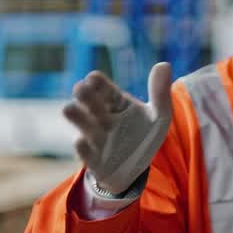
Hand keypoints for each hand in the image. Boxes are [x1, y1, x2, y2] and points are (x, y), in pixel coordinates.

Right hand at [63, 63, 173, 194]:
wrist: (136, 168)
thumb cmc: (144, 136)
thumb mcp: (159, 116)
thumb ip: (160, 93)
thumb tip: (164, 64)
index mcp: (115, 103)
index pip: (105, 89)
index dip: (99, 84)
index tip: (93, 78)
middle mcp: (102, 118)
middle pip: (93, 105)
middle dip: (86, 97)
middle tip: (80, 88)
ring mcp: (96, 139)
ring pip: (86, 127)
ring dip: (78, 119)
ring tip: (68, 108)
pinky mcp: (95, 161)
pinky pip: (87, 155)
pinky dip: (83, 149)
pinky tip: (80, 141)